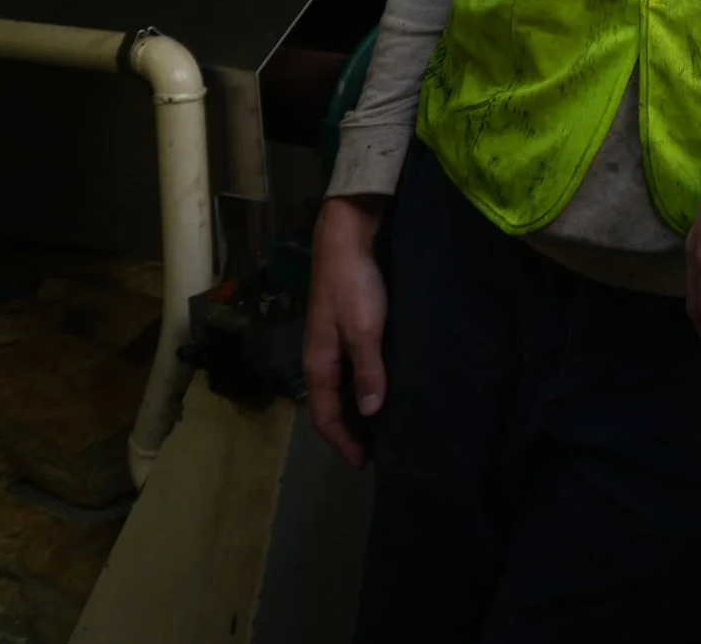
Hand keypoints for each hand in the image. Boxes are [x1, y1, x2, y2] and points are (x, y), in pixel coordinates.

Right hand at [304, 195, 390, 465]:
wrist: (347, 238)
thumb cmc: (355, 285)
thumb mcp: (365, 330)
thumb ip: (368, 371)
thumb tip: (370, 412)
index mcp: (319, 364)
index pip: (324, 416)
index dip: (343, 441)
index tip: (364, 463)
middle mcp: (320, 358)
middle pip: (330, 406)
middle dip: (349, 431)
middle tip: (376, 449)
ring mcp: (330, 343)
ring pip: (340, 389)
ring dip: (356, 410)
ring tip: (382, 425)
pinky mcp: (344, 328)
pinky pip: (350, 370)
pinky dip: (362, 387)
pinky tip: (381, 387)